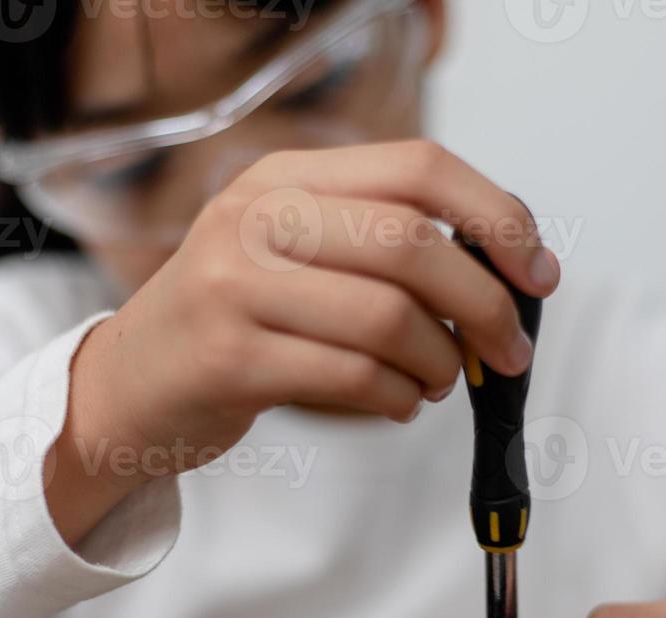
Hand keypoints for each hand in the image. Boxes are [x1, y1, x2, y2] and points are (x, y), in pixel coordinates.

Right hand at [48, 140, 560, 542]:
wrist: (127, 384)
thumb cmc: (233, 321)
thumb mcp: (294, 254)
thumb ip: (382, 246)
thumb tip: (509, 273)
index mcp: (285, 178)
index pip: (419, 167)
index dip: (497, 217)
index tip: (538, 272)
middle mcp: (256, 217)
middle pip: (412, 242)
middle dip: (485, 304)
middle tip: (509, 350)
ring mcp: (234, 285)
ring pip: (387, 316)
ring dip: (439, 361)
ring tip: (437, 380)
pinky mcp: (229, 358)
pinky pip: (352, 376)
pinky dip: (398, 398)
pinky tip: (398, 403)